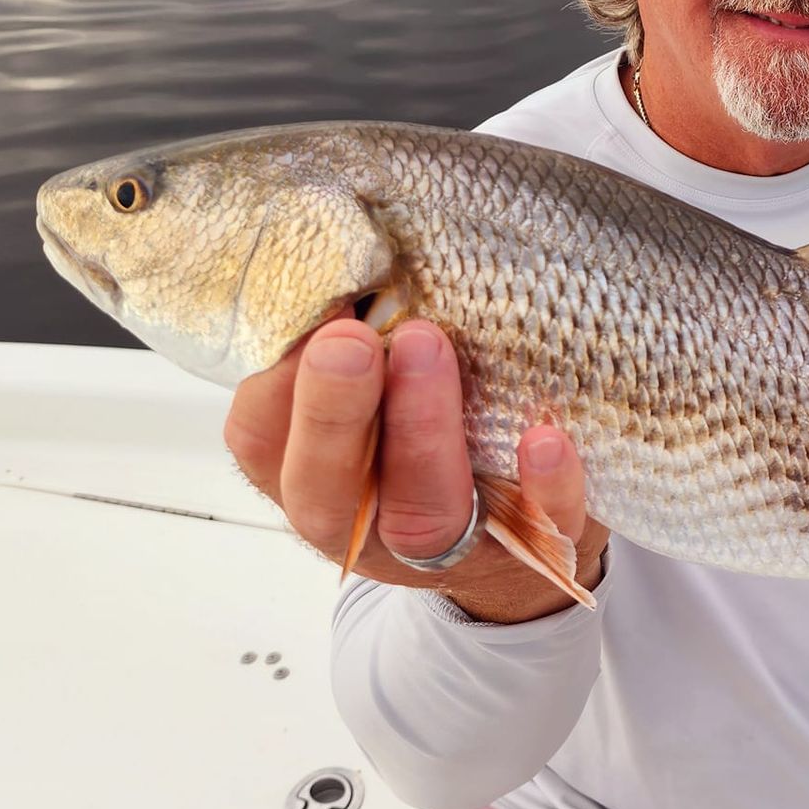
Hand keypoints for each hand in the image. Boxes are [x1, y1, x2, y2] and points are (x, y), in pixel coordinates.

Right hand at [222, 317, 606, 622]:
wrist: (527, 538)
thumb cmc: (434, 440)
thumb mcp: (377, 394)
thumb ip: (357, 347)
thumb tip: (354, 258)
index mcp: (315, 476)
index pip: (262, 439)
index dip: (276, 383)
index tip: (314, 314)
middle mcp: (367, 523)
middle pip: (327, 487)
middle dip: (332, 412)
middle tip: (351, 340)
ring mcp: (449, 548)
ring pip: (422, 511)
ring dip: (423, 431)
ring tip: (428, 346)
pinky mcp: (531, 551)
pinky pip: (537, 531)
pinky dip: (544, 488)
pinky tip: (546, 439)